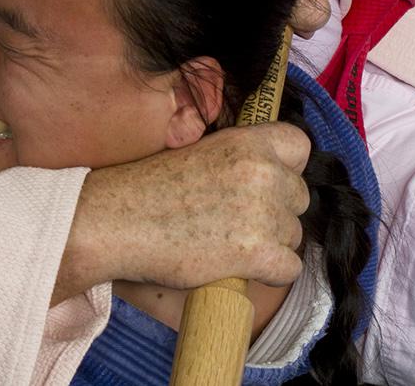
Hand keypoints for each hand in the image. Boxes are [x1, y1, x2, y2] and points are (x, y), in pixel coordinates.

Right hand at [54, 123, 309, 303]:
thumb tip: (265, 177)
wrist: (115, 221)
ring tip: (226, 244)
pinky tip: (236, 266)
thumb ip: (236, 159)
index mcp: (246, 141)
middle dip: (275, 211)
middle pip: (298, 197)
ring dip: (269, 243)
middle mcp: (262, 172)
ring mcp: (263, 213)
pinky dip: (267, 273)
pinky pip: (289, 268)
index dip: (285, 166)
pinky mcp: (257, 252)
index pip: (299, 146)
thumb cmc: (145, 187)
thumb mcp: (196, 152)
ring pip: (293, 235)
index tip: (264, 181)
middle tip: (235, 220)